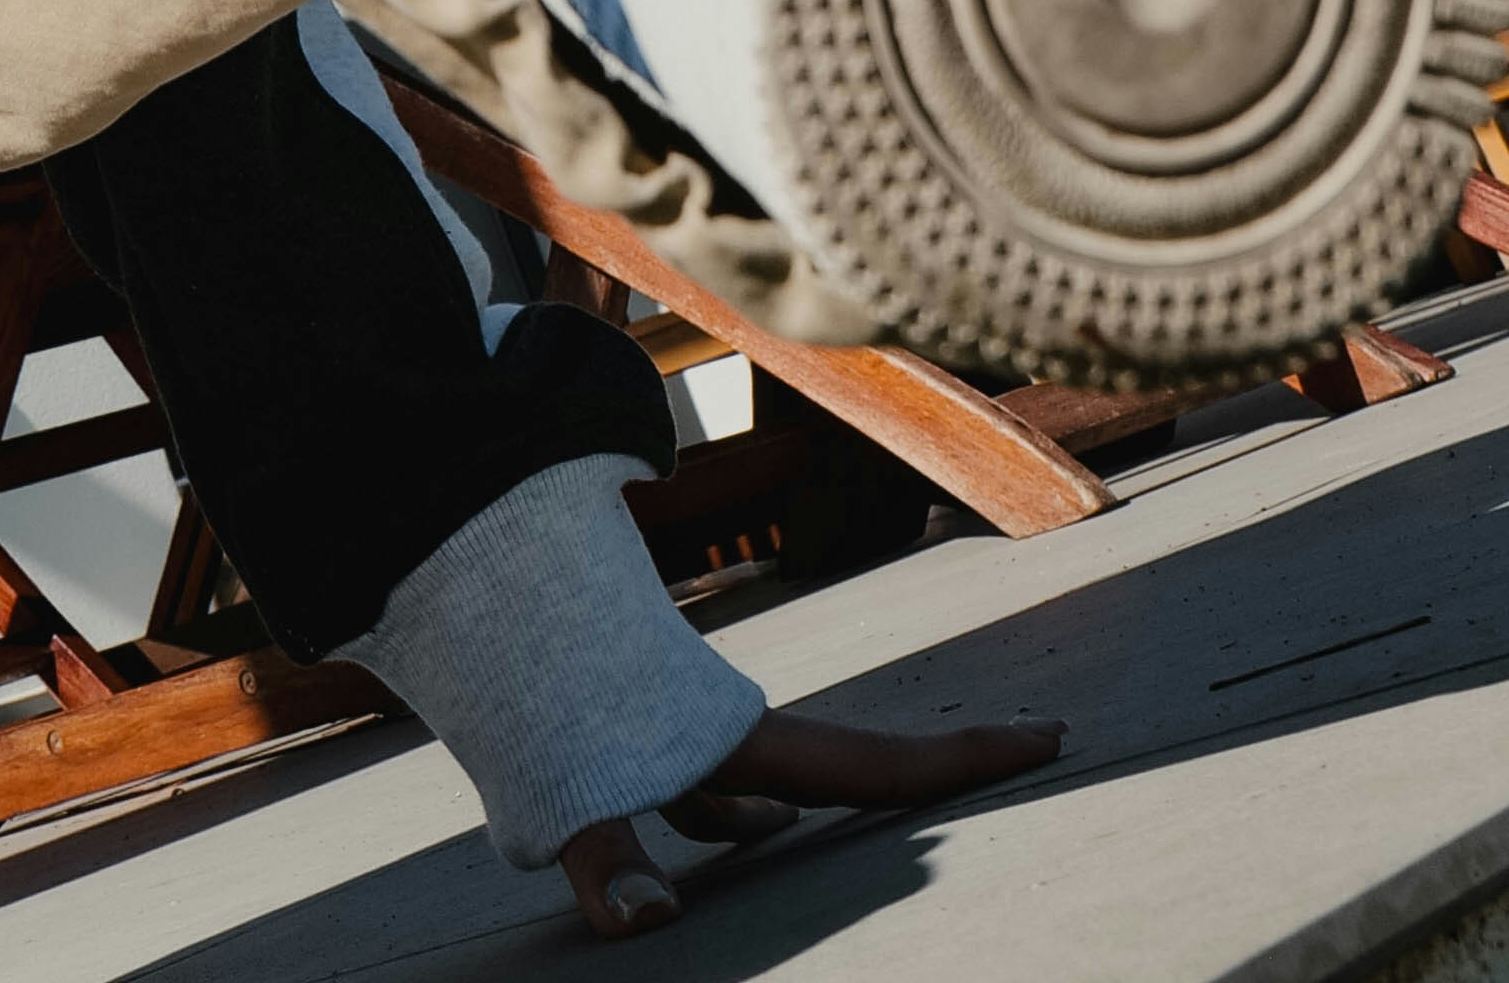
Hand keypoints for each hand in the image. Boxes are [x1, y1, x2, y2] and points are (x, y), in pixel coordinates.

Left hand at [562, 705, 1064, 931]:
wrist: (473, 594)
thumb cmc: (531, 695)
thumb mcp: (572, 785)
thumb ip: (609, 861)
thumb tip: (646, 926)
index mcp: (745, 746)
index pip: (876, 763)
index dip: (961, 759)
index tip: (1047, 735)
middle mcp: (730, 736)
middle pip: (852, 765)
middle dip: (922, 774)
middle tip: (1006, 751)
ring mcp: (688, 736)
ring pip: (768, 785)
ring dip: (805, 808)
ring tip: (851, 828)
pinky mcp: (638, 743)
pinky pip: (700, 797)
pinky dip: (719, 826)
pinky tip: (707, 864)